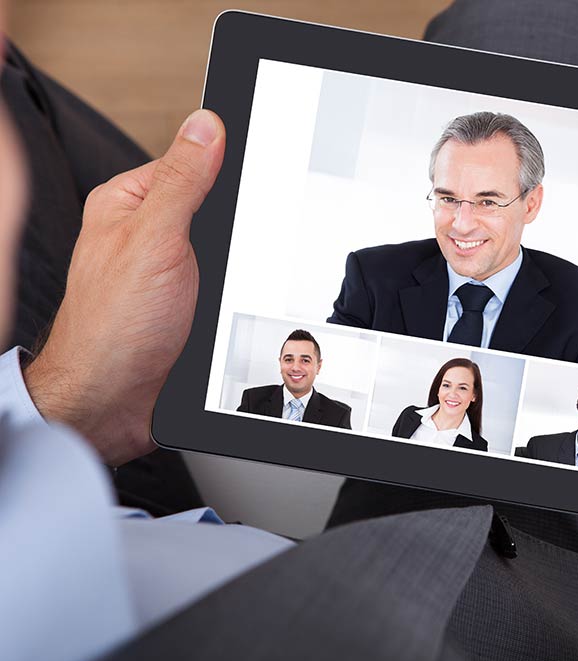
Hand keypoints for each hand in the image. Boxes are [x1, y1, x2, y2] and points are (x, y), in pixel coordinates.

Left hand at [24, 109, 224, 465]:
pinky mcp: (184, 305)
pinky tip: (226, 309)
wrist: (112, 403)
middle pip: (213, 208)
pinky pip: (225, 286)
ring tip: (220, 290)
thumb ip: (183, 181)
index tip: (250, 184)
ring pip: (224, 252)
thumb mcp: (156, 238)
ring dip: (235, 270)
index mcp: (127, 203)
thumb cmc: (114, 328)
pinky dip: (234, 296)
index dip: (223, 170)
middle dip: (233, 230)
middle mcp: (144, 234)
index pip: (189, 162)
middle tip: (225, 254)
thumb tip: (206, 125)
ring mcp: (165, 272)